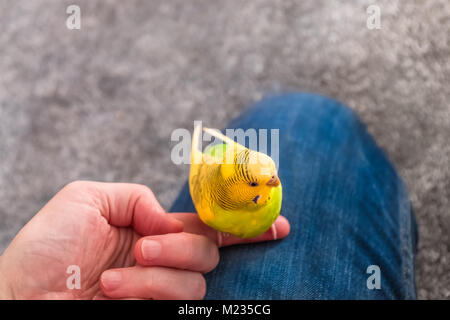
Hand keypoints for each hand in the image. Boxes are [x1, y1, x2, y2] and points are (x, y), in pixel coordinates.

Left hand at [0, 181, 289, 298]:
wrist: (19, 296)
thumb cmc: (46, 248)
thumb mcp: (87, 199)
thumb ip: (137, 199)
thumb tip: (168, 222)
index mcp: (150, 231)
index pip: (207, 227)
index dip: (243, 226)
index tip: (277, 223)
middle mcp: (162, 261)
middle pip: (207, 252)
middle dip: (181, 248)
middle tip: (143, 248)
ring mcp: (159, 292)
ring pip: (194, 283)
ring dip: (155, 276)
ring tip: (112, 280)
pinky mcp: (154, 314)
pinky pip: (180, 304)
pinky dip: (148, 292)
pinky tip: (113, 292)